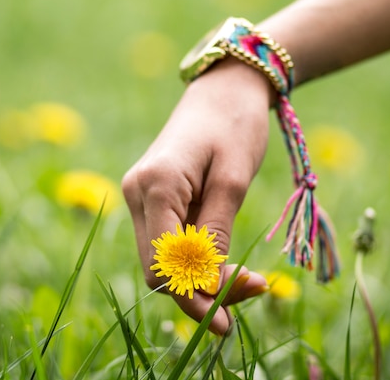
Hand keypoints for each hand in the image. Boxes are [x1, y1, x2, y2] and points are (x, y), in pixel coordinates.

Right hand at [122, 58, 272, 334]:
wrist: (222, 90)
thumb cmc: (234, 125)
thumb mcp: (234, 180)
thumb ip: (216, 234)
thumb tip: (208, 286)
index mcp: (155, 186)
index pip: (164, 265)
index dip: (198, 293)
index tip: (242, 300)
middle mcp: (136, 194)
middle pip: (159, 270)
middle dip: (201, 290)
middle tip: (252, 288)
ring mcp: (139, 197)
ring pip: (162, 262)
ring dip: (200, 278)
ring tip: (246, 277)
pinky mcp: (150, 200)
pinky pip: (167, 244)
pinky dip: (195, 260)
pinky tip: (224, 260)